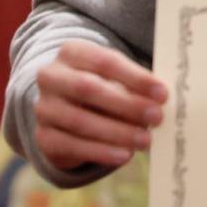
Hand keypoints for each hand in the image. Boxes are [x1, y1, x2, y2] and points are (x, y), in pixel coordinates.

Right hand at [31, 39, 166, 170]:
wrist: (63, 108)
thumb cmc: (100, 86)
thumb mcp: (113, 76)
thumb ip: (134, 84)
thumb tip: (162, 100)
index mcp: (71, 52)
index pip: (105, 61)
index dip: (135, 77)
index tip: (162, 93)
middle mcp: (50, 77)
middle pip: (88, 88)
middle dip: (126, 104)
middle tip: (156, 116)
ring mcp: (44, 108)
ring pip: (79, 121)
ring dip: (117, 132)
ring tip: (145, 140)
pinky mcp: (43, 137)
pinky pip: (73, 146)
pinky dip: (101, 152)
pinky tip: (124, 155)